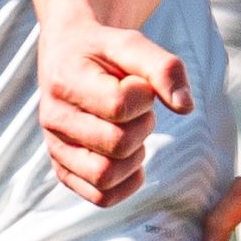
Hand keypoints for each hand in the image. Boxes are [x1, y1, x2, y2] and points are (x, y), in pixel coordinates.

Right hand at [38, 18, 192, 206]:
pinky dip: (127, 182)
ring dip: (134, 156)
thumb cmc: (103, 50)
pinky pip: (101, 196)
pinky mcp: (65, 170)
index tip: (139, 83)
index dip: (144, 96)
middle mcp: (54, 119)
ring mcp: (56, 148)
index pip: (118, 105)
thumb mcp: (132, 43)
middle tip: (140, 108)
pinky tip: (131, 156)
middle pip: (116, 144)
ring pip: (105, 177)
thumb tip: (186, 107)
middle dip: (143, 125)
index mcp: (66, 81)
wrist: (69, 54)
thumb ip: (163, 68)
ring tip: (132, 130)